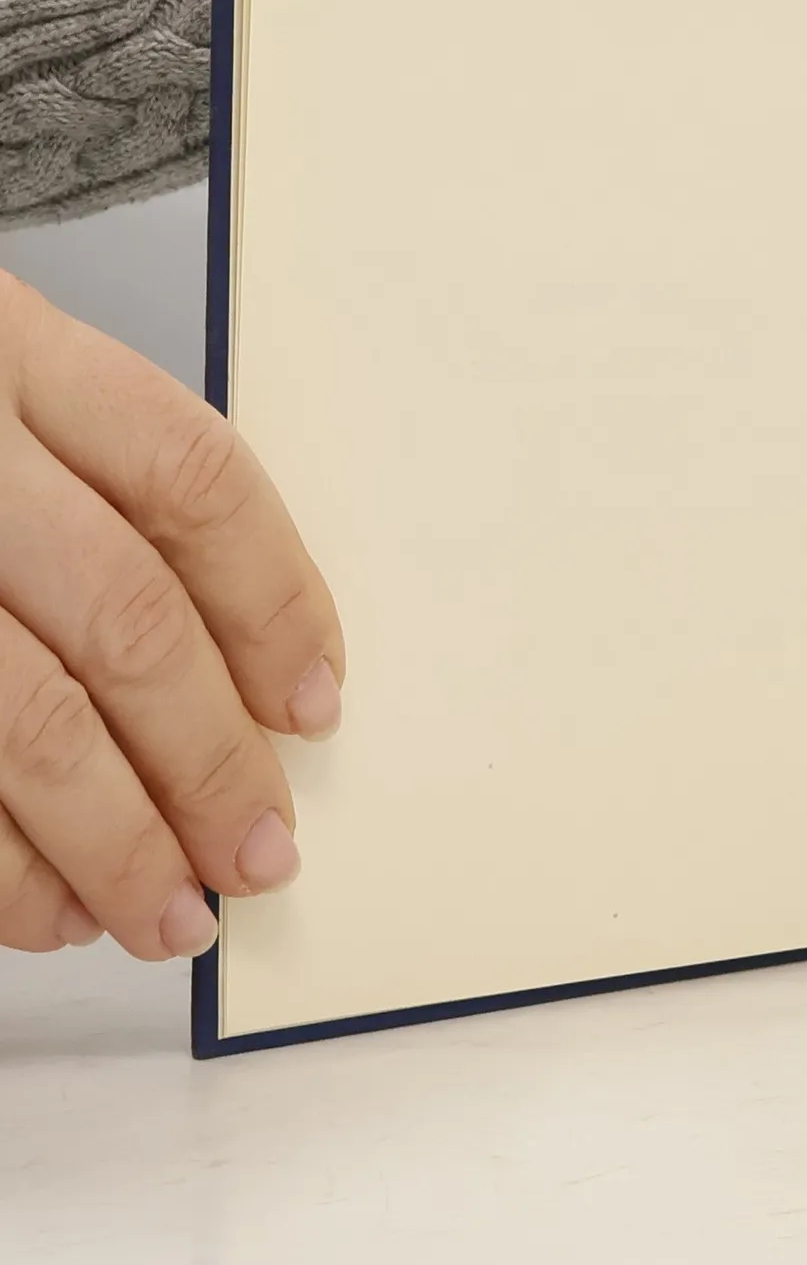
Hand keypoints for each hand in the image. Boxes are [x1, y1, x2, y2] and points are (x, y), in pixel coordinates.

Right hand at [0, 274, 342, 957]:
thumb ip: (102, 502)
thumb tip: (252, 685)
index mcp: (12, 350)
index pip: (193, 479)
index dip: (275, 604)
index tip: (316, 706)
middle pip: (125, 619)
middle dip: (209, 761)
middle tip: (260, 852)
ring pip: (29, 721)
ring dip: (113, 844)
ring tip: (170, 914)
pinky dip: (0, 868)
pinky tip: (48, 906)